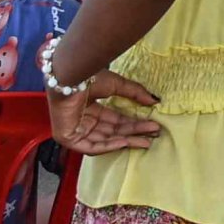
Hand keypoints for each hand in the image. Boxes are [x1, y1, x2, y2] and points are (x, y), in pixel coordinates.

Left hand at [49, 71, 163, 155]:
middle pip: (112, 131)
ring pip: (104, 140)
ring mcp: (74, 129)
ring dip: (125, 141)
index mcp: (90, 106)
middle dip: (133, 133)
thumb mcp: (116, 85)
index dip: (133, 123)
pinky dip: (108, 146)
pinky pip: (90, 147)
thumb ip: (135, 93)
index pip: (114, 120)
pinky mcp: (67, 138)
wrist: (70, 77)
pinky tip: (124, 142)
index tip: (152, 124)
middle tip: (153, 134)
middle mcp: (82, 119)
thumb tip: (155, 100)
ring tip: (145, 140)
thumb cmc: (88, 76)